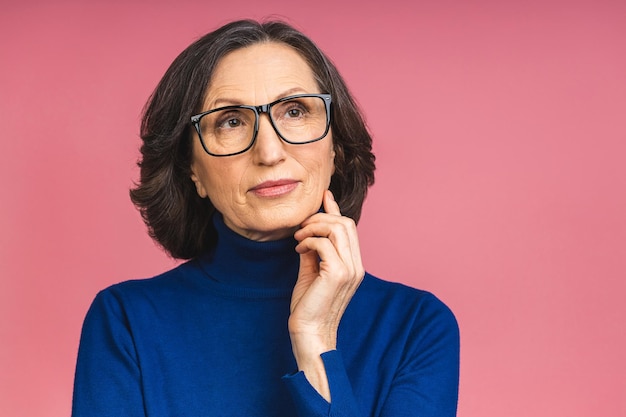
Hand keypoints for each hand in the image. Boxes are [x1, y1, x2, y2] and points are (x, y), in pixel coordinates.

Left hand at [289, 190, 364, 399]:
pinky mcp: (338, 274)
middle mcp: (356, 266)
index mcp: (353, 265)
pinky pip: (324, 243)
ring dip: (314, 227)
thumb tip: (309, 231)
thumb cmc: (309, 307)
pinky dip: (309, 241)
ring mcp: (350, 270)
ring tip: (299, 238)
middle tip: (301, 228)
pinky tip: (299, 249)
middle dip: (321, 218)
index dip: (336, 209)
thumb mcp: (311, 272)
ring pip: (337, 228)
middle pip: (346, 223)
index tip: (324, 195)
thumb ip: (314, 251)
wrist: (309, 334)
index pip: (349, 229)